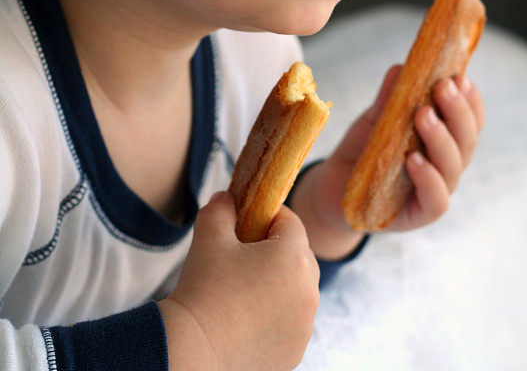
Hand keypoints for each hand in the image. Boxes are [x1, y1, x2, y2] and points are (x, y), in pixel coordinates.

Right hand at [159, 191, 319, 370]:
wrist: (193, 351)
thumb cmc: (204, 289)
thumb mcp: (209, 236)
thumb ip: (221, 209)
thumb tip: (226, 199)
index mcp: (295, 258)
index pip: (290, 221)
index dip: (267, 216)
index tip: (247, 221)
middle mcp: (309, 292)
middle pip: (298, 255)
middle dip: (274, 249)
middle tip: (243, 254)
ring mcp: (304, 326)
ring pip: (295, 290)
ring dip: (277, 283)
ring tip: (243, 288)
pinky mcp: (295, 352)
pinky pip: (290, 321)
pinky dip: (275, 315)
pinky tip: (246, 317)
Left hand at [303, 64, 484, 240]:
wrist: (336, 188)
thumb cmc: (364, 151)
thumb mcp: (375, 119)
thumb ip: (389, 98)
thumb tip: (401, 67)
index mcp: (444, 138)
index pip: (469, 119)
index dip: (470, 99)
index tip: (459, 76)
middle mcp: (446, 164)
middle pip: (466, 139)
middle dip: (457, 110)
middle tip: (442, 87)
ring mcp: (436, 189)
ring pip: (453, 166)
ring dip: (441, 138)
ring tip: (423, 115)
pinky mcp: (420, 214)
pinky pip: (436, 199)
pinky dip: (429, 178)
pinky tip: (414, 160)